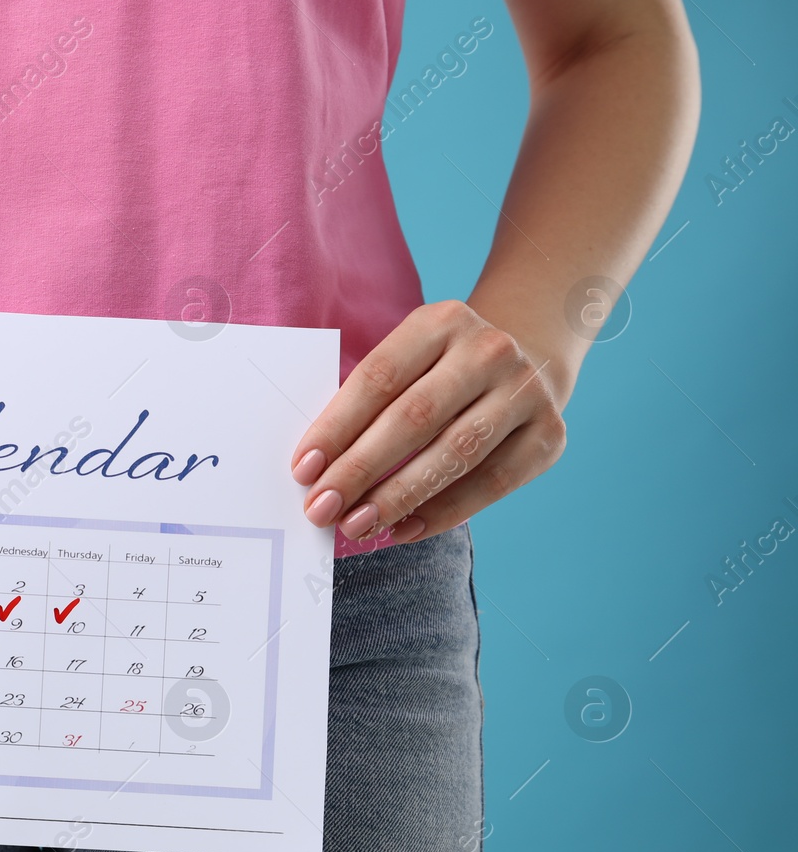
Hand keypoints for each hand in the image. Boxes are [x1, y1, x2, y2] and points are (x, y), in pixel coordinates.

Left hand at [290, 299, 568, 543]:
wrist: (531, 359)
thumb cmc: (442, 371)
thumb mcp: (411, 359)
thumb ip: (372, 402)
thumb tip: (320, 469)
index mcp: (441, 321)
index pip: (378, 377)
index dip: (337, 427)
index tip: (303, 470)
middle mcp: (489, 350)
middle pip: (413, 418)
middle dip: (360, 470)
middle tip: (321, 509)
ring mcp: (525, 391)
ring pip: (454, 454)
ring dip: (398, 497)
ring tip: (357, 526)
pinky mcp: (549, 435)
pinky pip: (491, 483)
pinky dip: (442, 512)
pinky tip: (403, 530)